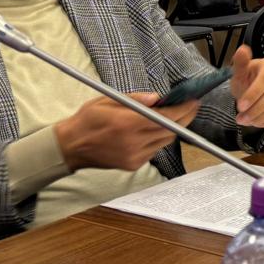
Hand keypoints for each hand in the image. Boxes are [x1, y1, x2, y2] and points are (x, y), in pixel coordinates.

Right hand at [54, 92, 200, 172]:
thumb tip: (158, 98)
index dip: (184, 110)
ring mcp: (134, 156)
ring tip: (172, 116)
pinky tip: (152, 131)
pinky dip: (158, 139)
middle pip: (171, 130)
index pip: (165, 117)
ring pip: (165, 141)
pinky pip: (155, 150)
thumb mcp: (107, 100)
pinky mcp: (133, 165)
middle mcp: (134, 142)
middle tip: (191, 107)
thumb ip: (135, 98)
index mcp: (127, 123)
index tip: (194, 101)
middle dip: (184, 118)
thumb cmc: (87, 120)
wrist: (70, 147)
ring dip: (171, 128)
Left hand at [229, 45, 263, 126]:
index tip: (240, 107)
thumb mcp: (240, 73)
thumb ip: (240, 63)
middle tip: (242, 119)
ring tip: (249, 121)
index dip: (253, 94)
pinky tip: (261, 122)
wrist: (255, 91)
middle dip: (257, 109)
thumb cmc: (248, 80)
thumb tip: (242, 49)